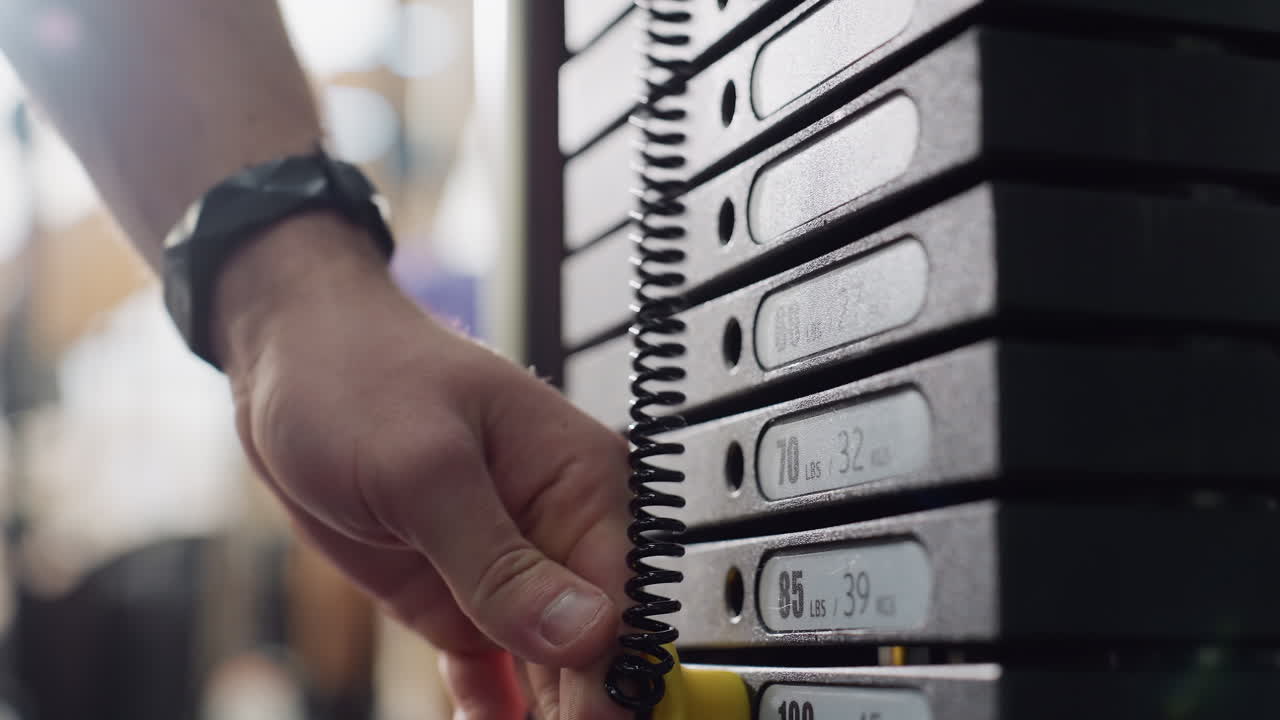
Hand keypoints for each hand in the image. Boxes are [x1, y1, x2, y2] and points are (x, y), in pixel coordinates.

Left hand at [213, 215, 633, 719]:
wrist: (285, 364)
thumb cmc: (358, 377)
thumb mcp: (423, 468)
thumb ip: (499, 560)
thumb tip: (585, 634)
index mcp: (581, 482)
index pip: (623, 603)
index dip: (612, 679)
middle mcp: (559, 529)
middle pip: (595, 648)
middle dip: (581, 707)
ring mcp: (510, 568)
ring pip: (552, 668)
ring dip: (544, 713)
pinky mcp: (463, 593)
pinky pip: (495, 669)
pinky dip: (493, 706)